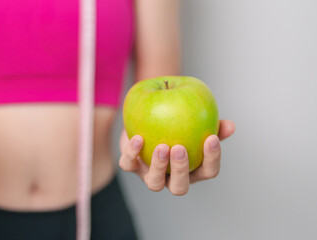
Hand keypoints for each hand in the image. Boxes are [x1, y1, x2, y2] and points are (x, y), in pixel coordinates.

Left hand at [119, 120, 235, 195]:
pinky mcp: (131, 166)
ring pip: (154, 183)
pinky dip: (132, 153)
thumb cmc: (176, 123)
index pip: (208, 172)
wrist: (145, 118)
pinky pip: (129, 164)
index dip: (212, 159)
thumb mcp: (194, 122)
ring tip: (162, 146)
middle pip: (179, 187)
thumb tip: (230, 126)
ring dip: (158, 166)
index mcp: (192, 170)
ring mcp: (149, 175)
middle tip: (180, 149)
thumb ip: (212, 124)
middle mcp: (171, 178)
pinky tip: (138, 138)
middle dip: (180, 170)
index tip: (211, 138)